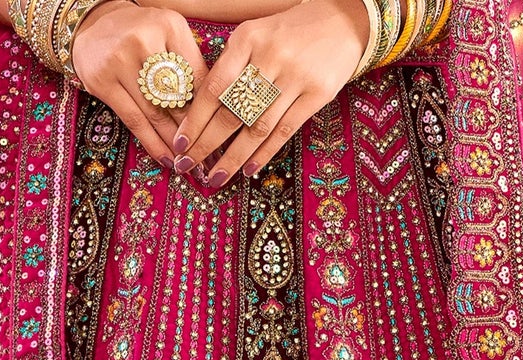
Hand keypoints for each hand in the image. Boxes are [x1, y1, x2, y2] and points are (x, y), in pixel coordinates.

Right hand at [71, 1, 210, 165]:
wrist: (94, 24)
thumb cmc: (141, 32)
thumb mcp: (170, 34)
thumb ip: (190, 63)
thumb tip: (213, 109)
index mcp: (169, 26)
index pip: (197, 76)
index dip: (209, 109)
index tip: (220, 133)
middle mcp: (144, 41)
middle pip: (177, 98)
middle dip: (194, 131)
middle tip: (208, 155)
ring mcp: (120, 62)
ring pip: (156, 113)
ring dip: (174, 143)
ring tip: (189, 162)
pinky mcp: (103, 83)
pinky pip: (134, 121)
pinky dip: (152, 143)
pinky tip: (165, 158)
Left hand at [172, 0, 369, 187]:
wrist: (341, 20)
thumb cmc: (289, 32)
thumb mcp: (255, 36)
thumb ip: (232, 66)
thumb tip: (201, 112)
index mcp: (247, 39)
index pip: (214, 87)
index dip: (195, 119)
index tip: (181, 142)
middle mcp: (270, 57)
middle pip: (231, 111)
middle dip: (206, 144)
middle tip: (188, 166)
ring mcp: (295, 77)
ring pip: (257, 127)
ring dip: (233, 157)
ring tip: (216, 176)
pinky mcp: (317, 94)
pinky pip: (284, 131)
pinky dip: (264, 153)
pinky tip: (248, 169)